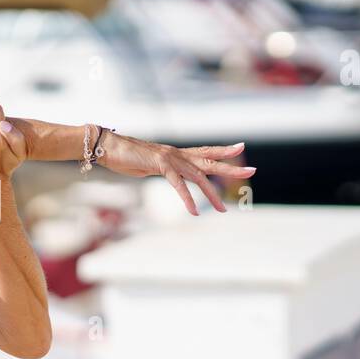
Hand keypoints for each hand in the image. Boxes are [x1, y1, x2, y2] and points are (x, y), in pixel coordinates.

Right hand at [96, 132, 254, 214]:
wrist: (107, 146)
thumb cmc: (123, 156)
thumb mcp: (147, 164)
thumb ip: (161, 169)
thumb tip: (167, 174)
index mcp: (176, 153)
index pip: (205, 151)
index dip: (223, 151)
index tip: (241, 148)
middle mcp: (177, 154)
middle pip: (210, 161)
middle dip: (231, 168)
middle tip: (253, 172)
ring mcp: (170, 158)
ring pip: (198, 177)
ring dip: (212, 194)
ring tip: (224, 209)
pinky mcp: (160, 165)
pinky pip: (178, 185)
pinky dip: (187, 199)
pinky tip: (194, 212)